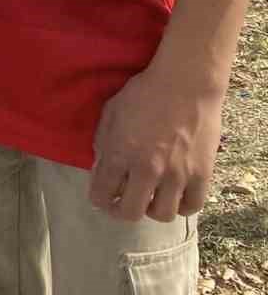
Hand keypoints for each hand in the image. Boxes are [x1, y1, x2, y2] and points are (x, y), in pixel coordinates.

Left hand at [89, 62, 223, 221]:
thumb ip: (103, 143)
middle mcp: (146, 169)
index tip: (101, 197)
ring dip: (152, 208)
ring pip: (162, 214)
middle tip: (122, 202)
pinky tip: (175, 196)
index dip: (98, 199)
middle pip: (130, 212)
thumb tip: (102, 168)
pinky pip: (191, 207)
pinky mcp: (201, 175)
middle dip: (121, 210)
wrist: (185, 84)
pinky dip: (181, 206)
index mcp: (119, 153)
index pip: (102, 194)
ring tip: (150, 197)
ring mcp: (176, 175)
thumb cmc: (143, 93)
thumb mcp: (110, 113)